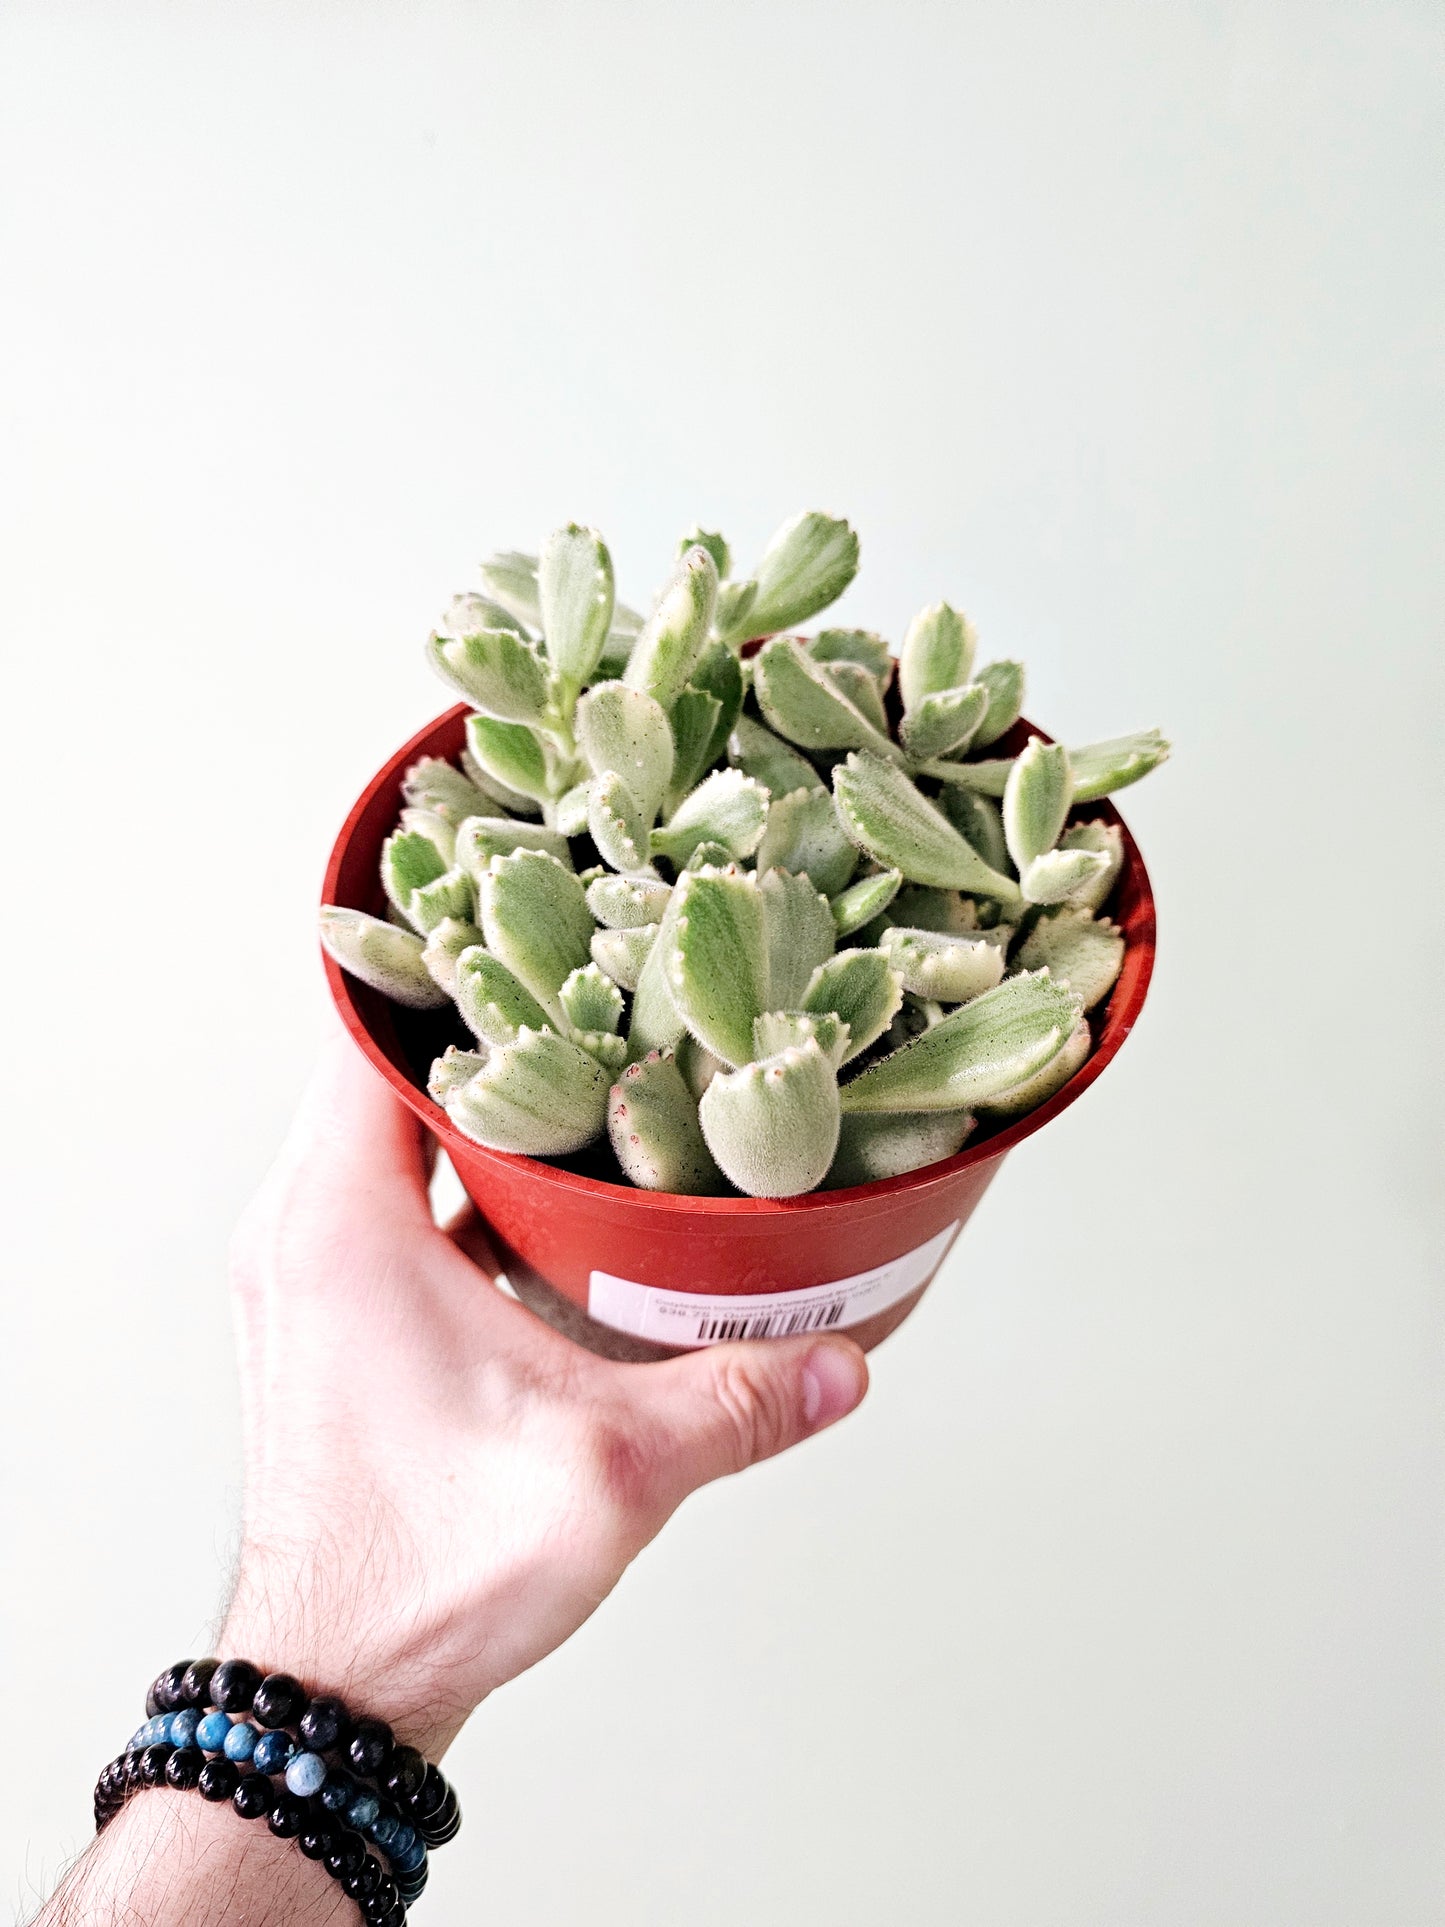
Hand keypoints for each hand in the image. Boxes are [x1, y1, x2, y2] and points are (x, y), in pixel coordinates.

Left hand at [221, 1026, 868, 1757]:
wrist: (338, 1687)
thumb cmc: (429, 1574)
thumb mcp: (608, 1471)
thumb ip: (734, 1403)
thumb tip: (844, 1361)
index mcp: (338, 1220)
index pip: (376, 1024)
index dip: (461, 953)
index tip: (548, 908)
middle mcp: (305, 1227)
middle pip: (394, 1062)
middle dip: (499, 1015)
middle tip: (607, 979)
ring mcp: (315, 1272)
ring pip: (395, 1128)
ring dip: (487, 1097)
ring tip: (600, 1060)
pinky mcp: (337, 1314)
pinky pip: (397, 1192)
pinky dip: (471, 1167)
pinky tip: (566, 1179)